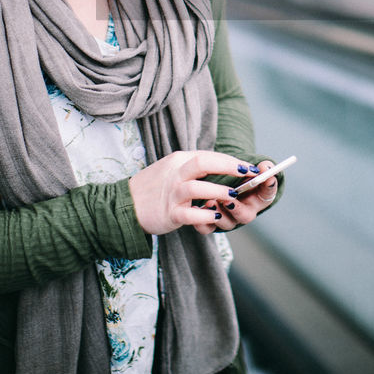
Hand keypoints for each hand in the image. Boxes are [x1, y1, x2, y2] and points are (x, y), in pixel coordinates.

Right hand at [128, 151, 253, 235]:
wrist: (125, 205)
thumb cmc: (154, 187)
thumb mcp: (173, 170)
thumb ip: (194, 168)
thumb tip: (222, 167)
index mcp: (178, 161)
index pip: (207, 156)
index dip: (230, 161)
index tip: (248, 167)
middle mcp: (175, 174)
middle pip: (202, 163)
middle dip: (228, 167)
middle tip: (247, 174)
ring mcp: (171, 194)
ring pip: (196, 188)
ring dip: (218, 192)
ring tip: (232, 197)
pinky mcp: (168, 213)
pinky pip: (189, 214)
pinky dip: (204, 215)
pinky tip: (214, 217)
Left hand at [200, 160, 277, 233]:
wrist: (219, 182)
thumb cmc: (238, 177)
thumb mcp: (248, 170)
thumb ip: (260, 168)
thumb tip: (266, 166)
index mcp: (257, 198)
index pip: (268, 194)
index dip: (269, 186)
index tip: (266, 178)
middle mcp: (244, 211)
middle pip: (245, 216)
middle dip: (237, 209)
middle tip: (229, 199)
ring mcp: (228, 219)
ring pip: (226, 224)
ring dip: (219, 214)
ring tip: (210, 203)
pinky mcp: (211, 223)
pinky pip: (208, 228)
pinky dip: (202, 222)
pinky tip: (197, 209)